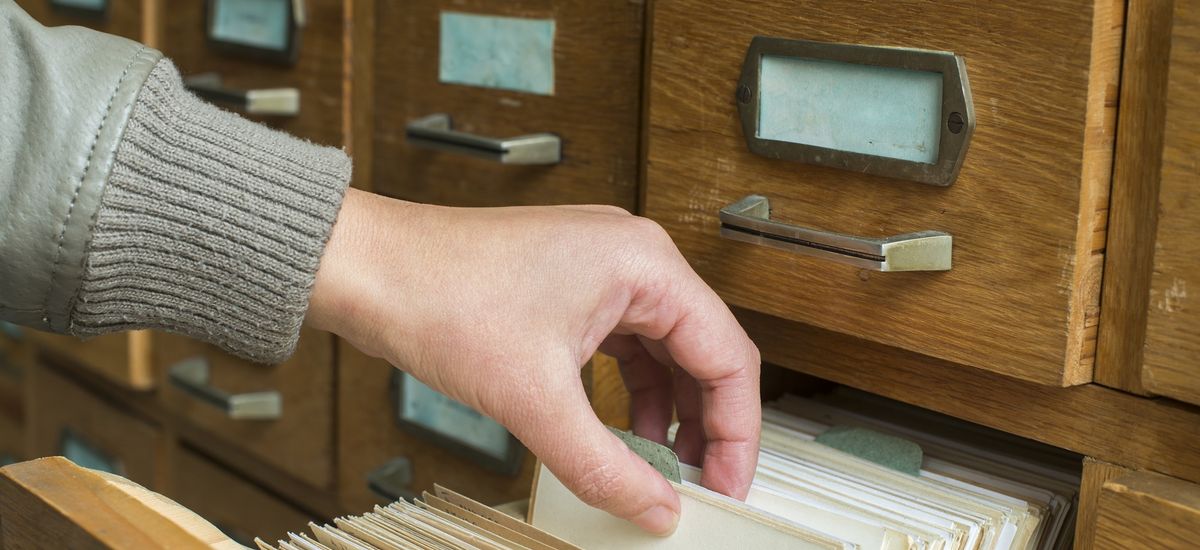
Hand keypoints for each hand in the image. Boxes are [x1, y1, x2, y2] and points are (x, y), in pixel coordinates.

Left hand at [308, 189, 760, 534]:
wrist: (369, 270)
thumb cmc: (438, 294)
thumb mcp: (535, 400)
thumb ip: (605, 465)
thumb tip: (655, 508)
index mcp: (644, 264)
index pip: (727, 356)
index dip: (736, 431)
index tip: (728, 484)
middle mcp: (633, 258)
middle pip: (703, 352)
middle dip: (706, 425)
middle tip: (702, 485)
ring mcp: (602, 270)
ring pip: (666, 352)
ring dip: (669, 413)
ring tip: (665, 469)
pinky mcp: (572, 288)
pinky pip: (626, 347)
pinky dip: (632, 393)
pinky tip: (625, 433)